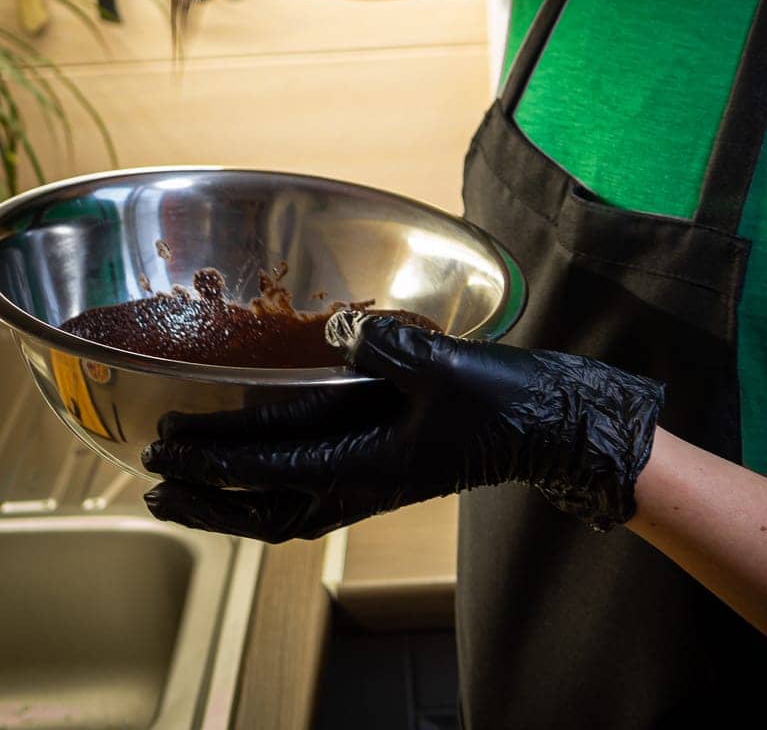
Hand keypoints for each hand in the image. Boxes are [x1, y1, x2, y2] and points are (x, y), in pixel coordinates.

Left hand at [141, 312, 664, 542]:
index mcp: (370, 465)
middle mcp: (360, 483)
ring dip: (227, 504)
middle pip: (264, 508)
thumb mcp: (448, 365)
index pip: (274, 466)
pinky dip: (264, 491)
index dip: (217, 457)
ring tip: (182, 493)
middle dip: (205, 499)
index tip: (169, 445)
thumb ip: (392, 348)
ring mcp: (368, 481)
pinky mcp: (378, 467)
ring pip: (280, 508)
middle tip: (152, 484)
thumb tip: (342, 328)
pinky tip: (250, 472)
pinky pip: (305, 494)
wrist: (545, 423)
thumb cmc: (500, 399)